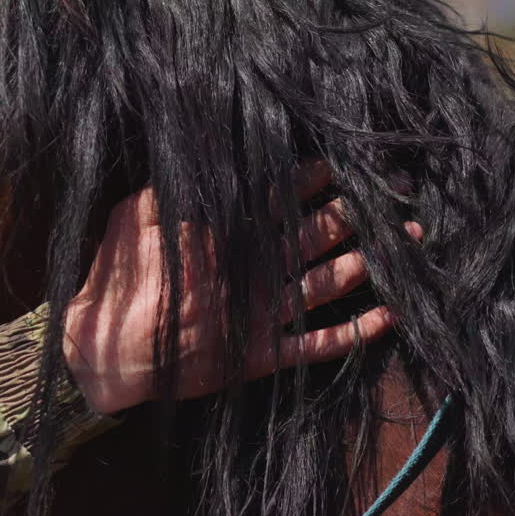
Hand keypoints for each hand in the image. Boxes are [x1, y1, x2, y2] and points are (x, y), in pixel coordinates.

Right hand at [63, 166, 421, 414]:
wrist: (105, 357)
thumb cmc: (114, 285)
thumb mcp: (131, 219)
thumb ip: (168, 190)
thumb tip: (201, 158)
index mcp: (224, 233)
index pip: (281, 196)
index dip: (317, 176)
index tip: (350, 158)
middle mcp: (252, 270)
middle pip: (318, 233)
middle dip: (360, 211)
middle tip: (399, 193)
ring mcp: (261, 315)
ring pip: (328, 281)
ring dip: (371, 261)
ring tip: (409, 241)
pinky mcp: (262, 357)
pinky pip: (318, 344)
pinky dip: (356, 332)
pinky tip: (391, 318)